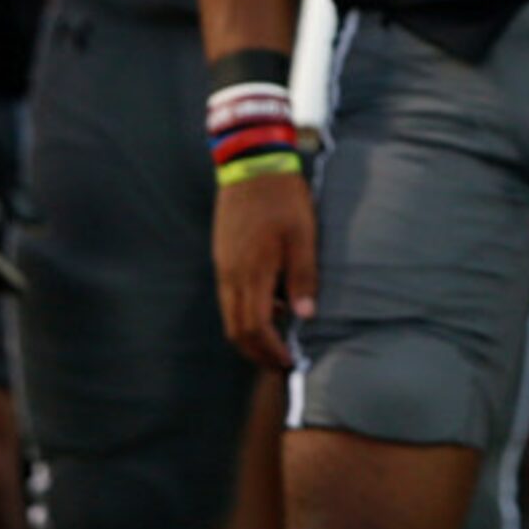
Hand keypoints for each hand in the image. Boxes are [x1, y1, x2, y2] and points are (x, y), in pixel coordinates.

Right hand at [214, 168, 316, 369]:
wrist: (251, 165)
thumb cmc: (283, 199)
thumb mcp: (303, 235)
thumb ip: (303, 277)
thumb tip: (305, 317)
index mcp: (252, 273)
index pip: (255, 329)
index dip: (271, 352)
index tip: (289, 363)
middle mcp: (231, 276)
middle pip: (237, 330)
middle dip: (257, 353)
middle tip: (281, 363)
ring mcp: (224, 267)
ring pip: (230, 316)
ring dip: (251, 334)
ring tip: (279, 340)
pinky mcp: (224, 258)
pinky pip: (230, 297)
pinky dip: (247, 312)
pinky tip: (272, 306)